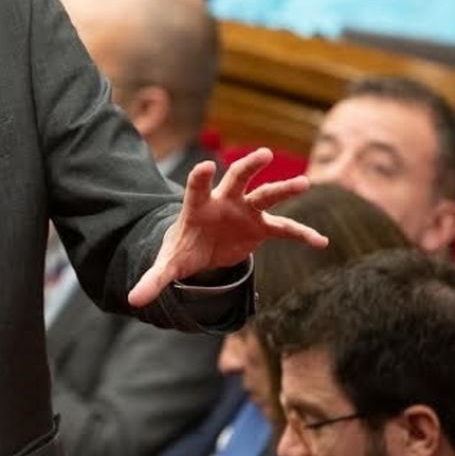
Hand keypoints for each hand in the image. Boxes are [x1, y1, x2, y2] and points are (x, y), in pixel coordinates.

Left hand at [128, 148, 327, 306]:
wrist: (202, 248)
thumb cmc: (184, 249)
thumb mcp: (168, 265)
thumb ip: (154, 279)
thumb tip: (132, 301)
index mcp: (199, 206)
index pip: (197, 188)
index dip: (200, 178)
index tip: (206, 167)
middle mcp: (225, 202)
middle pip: (237, 179)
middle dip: (248, 167)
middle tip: (264, 154)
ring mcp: (245, 212)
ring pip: (266, 196)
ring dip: (284, 189)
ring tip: (305, 183)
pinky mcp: (261, 227)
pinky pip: (285, 228)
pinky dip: (302, 234)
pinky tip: (322, 242)